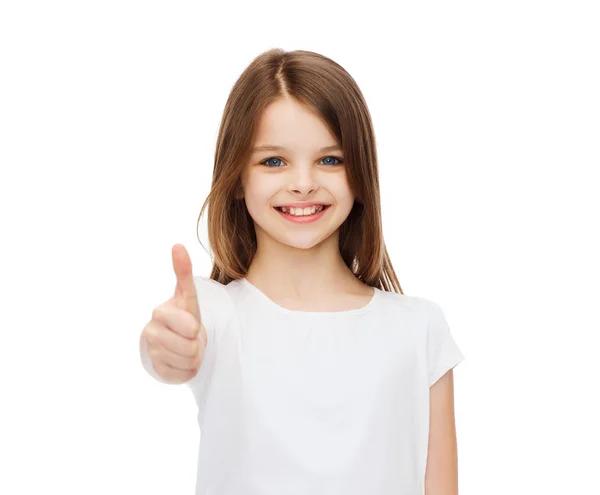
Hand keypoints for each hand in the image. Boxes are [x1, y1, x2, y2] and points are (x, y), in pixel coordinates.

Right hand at [141, 244, 206, 383]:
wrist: (173, 342)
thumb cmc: (182, 316)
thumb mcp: (187, 295)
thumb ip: (183, 272)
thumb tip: (177, 245)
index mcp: (161, 313)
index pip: (188, 325)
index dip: (193, 328)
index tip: (192, 327)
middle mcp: (152, 332)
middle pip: (191, 346)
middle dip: (197, 343)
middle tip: (191, 337)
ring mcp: (152, 352)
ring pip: (189, 360)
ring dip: (194, 357)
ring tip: (187, 347)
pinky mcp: (156, 370)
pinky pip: (183, 374)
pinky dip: (188, 370)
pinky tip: (181, 361)